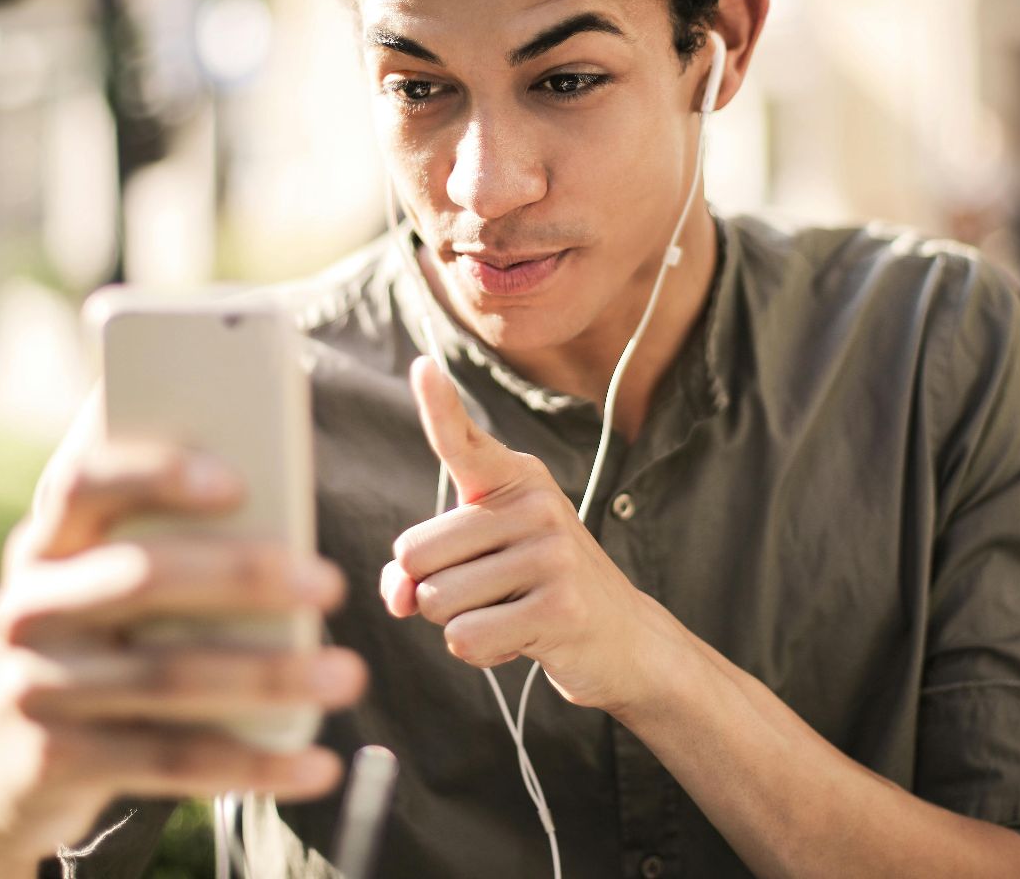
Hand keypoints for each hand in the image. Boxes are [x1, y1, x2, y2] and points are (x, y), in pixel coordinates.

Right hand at [0, 396, 366, 876]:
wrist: (0, 773)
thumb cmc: (94, 649)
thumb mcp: (102, 591)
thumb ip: (165, 547)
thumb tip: (286, 507)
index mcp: (47, 546)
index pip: (83, 486)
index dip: (155, 474)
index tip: (238, 479)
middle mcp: (30, 608)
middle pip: (142, 577)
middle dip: (244, 576)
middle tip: (330, 584)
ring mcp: (36, 687)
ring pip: (168, 675)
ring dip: (270, 676)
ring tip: (348, 675)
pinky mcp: (55, 762)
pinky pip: (172, 761)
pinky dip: (254, 765)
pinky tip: (317, 764)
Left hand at [379, 358, 686, 714]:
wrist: (622, 639)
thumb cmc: (534, 593)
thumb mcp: (477, 565)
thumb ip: (421, 570)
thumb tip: (397, 594)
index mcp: (516, 480)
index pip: (463, 441)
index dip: (439, 406)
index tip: (421, 366)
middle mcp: (536, 505)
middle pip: (414, 554)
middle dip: (432, 590)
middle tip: (491, 593)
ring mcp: (552, 553)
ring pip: (435, 602)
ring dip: (458, 623)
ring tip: (511, 613)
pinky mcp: (560, 607)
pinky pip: (465, 639)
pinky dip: (480, 652)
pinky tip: (521, 640)